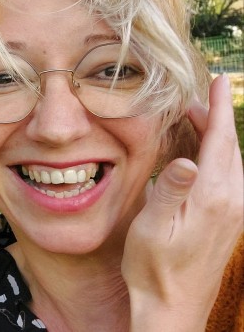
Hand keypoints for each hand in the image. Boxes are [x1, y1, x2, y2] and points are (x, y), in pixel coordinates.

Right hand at [123, 74, 242, 331]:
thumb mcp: (153, 227)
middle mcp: (232, 203)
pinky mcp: (230, 224)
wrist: (173, 308)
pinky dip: (218, 158)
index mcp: (213, 198)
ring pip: (233, 163)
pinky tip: (202, 159)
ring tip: (195, 122)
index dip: (218, 109)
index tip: (220, 80)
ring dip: (216, 139)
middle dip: (214, 119)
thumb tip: (186, 160)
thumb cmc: (154, 268)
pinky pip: (230, 179)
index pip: (220, 142)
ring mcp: (235, 214)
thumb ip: (171, 191)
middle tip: (194, 100)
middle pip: (229, 148)